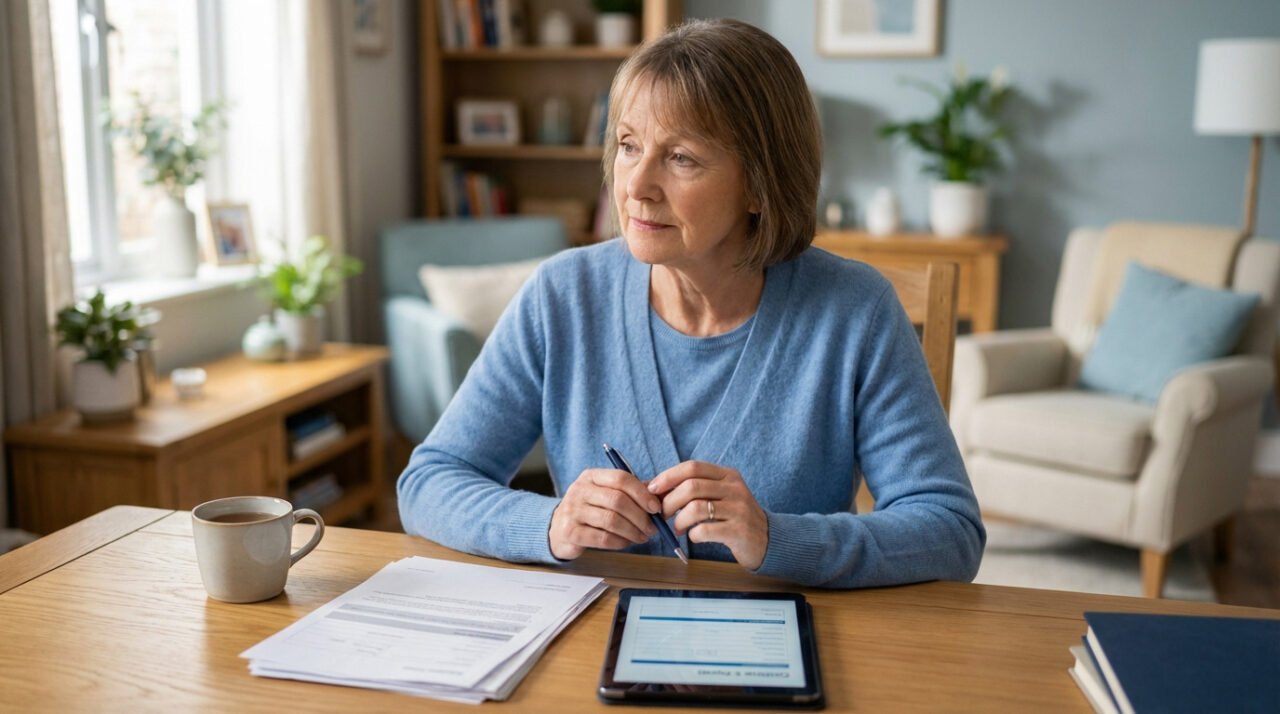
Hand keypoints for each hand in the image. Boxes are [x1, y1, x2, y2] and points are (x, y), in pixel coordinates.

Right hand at [549, 468, 660, 560]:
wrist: (557, 529)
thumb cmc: (590, 510)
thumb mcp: (606, 494)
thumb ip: (631, 492)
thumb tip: (661, 494)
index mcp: (591, 476)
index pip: (621, 478)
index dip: (642, 493)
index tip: (656, 508)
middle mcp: (579, 490)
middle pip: (618, 500)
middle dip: (640, 517)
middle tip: (652, 528)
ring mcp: (572, 510)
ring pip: (611, 520)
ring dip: (632, 531)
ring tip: (642, 537)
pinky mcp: (570, 532)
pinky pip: (602, 538)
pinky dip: (620, 542)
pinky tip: (626, 543)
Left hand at [648, 461, 768, 570]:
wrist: (766, 539)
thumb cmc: (733, 516)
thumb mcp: (718, 495)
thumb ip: (692, 489)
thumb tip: (652, 487)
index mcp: (728, 475)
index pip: (693, 467)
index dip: (668, 476)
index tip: (652, 489)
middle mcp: (735, 488)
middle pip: (691, 487)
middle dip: (669, 501)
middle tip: (663, 514)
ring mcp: (739, 509)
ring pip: (695, 508)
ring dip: (679, 520)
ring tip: (678, 528)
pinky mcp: (739, 530)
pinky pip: (704, 530)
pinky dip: (692, 534)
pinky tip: (694, 536)